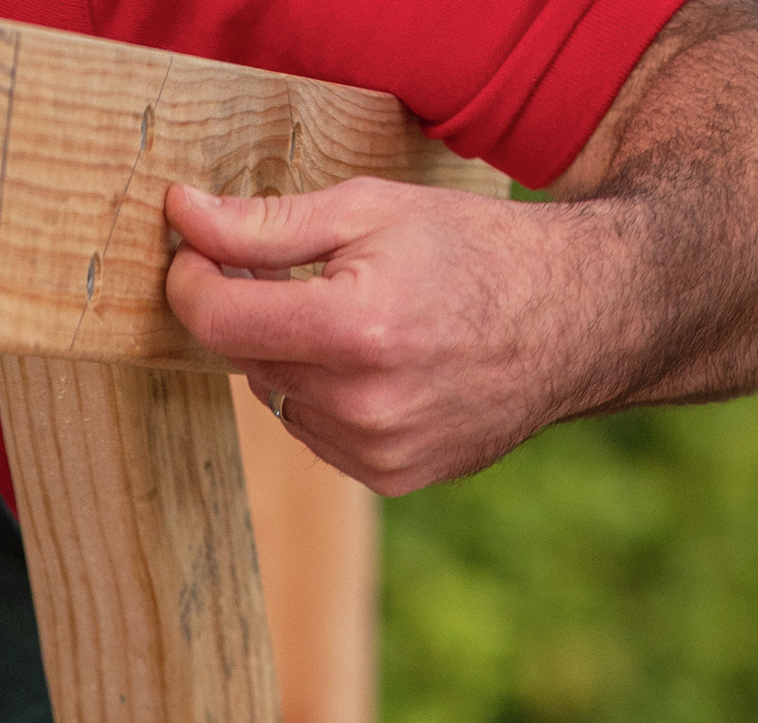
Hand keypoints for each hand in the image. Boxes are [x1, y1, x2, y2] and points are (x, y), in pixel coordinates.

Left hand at [164, 179, 613, 495]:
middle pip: (244, 358)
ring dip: (293, 358)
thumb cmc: (475, 250)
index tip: (195, 249)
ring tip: (363, 322)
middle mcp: (366, 404)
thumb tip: (181, 215)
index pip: (218, 319)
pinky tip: (381, 366)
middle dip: (256, 311)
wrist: (576, 319)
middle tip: (306, 275)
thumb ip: (265, 223)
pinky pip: (316, 433)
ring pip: (277, 398)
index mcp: (357, 328)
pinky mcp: (394, 478)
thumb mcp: (370, 210)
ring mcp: (381, 451)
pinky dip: (327, 397)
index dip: (191, 279)